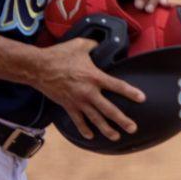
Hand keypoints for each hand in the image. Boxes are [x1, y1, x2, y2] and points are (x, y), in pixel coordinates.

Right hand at [32, 38, 146, 141]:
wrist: (38, 68)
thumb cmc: (60, 55)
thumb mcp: (80, 45)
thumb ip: (94, 44)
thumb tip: (100, 42)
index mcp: (94, 77)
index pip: (117, 86)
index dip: (131, 92)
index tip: (142, 99)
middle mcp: (88, 92)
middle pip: (109, 110)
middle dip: (122, 120)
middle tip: (133, 128)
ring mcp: (77, 101)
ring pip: (95, 119)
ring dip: (106, 129)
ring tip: (116, 137)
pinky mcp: (67, 106)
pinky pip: (78, 121)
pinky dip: (84, 130)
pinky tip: (91, 136)